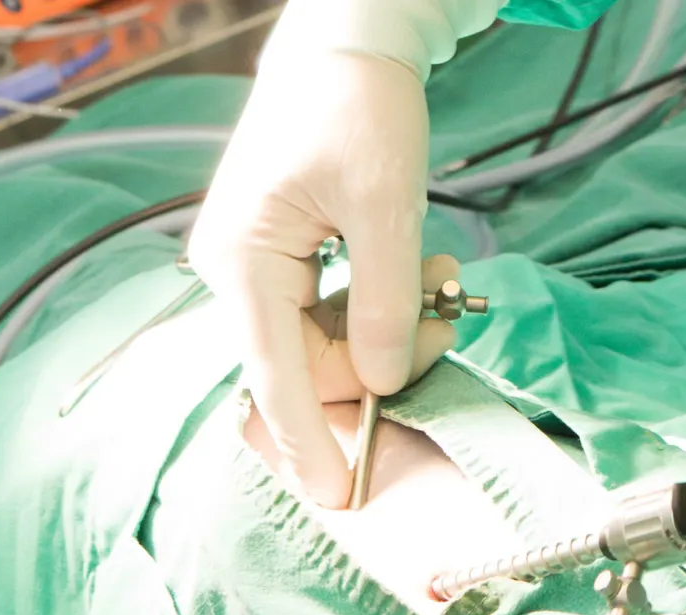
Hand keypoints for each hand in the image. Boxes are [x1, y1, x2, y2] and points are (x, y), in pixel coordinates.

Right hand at [186, 0, 499, 506]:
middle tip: (451, 313)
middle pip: (310, 368)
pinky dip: (381, 305)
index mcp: (241, 262)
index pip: (274, 379)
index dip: (309, 443)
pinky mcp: (282, 264)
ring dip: (393, 327)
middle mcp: (235, 274)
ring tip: (444, 273)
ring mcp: (256, 270)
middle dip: (386, 358)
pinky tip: (423, 269)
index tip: (340, 498)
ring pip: (328, 346)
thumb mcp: (386, 207)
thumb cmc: (357, 107)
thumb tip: (383, 383)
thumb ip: (385, 303)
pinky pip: (331, 316)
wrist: (346, 43)